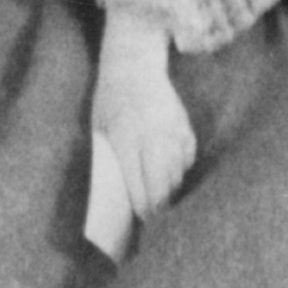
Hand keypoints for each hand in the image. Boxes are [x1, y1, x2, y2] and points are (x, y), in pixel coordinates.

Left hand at [79, 21, 196, 260]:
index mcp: (127, 142)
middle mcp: (153, 139)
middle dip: (160, 210)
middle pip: (163, 187)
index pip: (141, 190)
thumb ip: (109, 158)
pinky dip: (181, 170)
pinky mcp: (184, 126)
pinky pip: (187, 158)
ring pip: (178, 175)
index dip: (143, 213)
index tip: (142, 227)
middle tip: (156, 224)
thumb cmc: (109, 97)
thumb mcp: (99, 128)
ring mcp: (172, 132)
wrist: (134, 60)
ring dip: (172, 192)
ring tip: (166, 206)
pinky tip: (174, 177)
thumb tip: (118, 194)